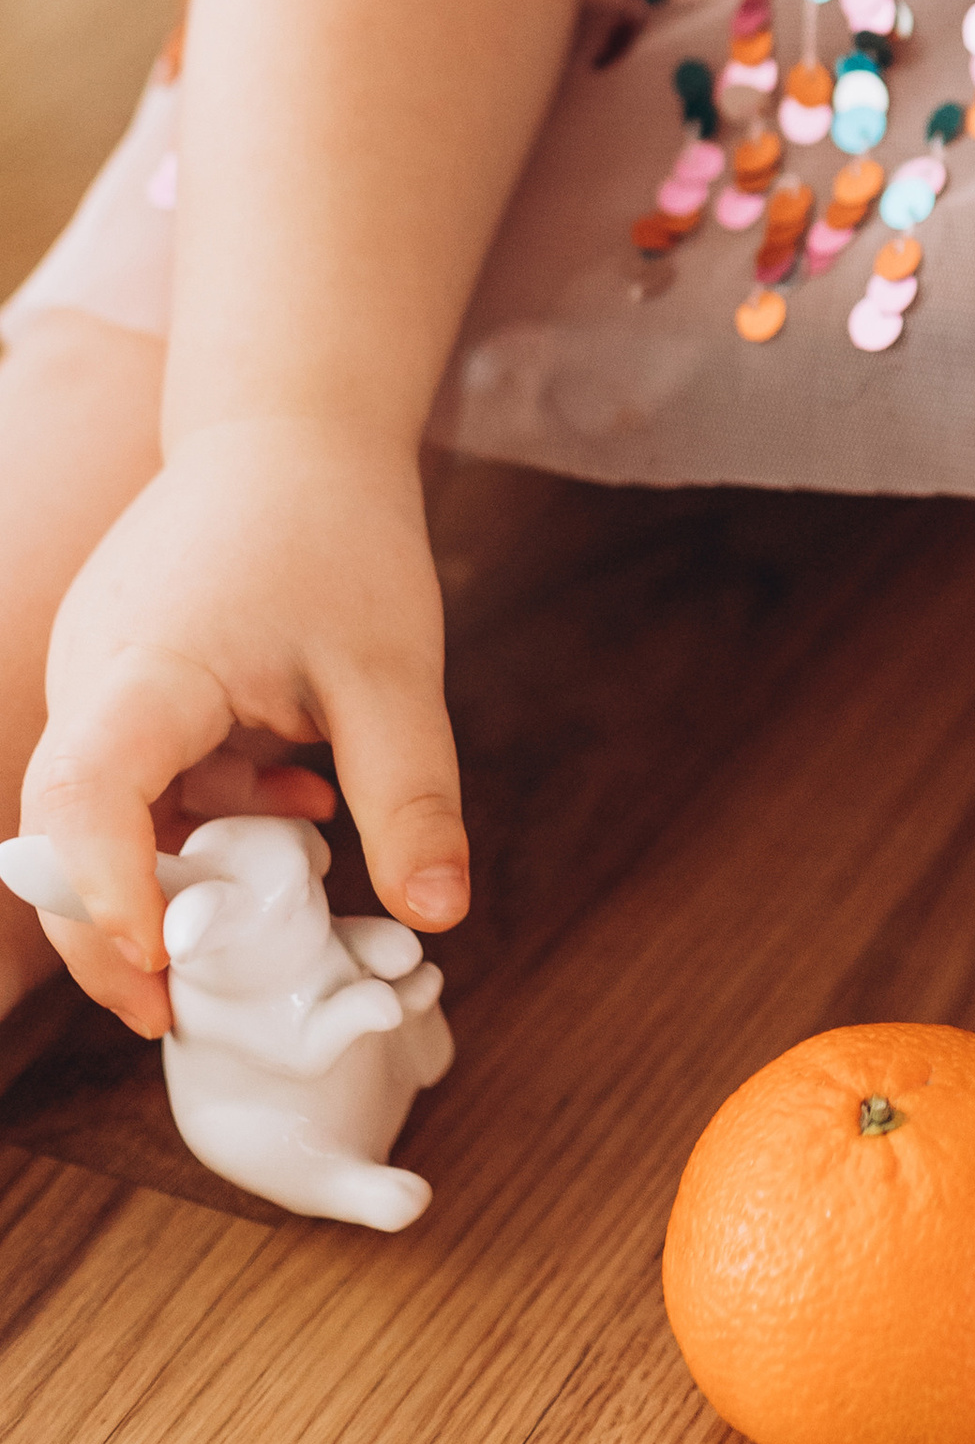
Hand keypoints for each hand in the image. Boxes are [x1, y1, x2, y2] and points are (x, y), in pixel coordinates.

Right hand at [22, 417, 465, 1036]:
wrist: (297, 427)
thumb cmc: (339, 530)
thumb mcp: (393, 672)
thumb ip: (411, 794)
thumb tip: (442, 912)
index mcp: (144, 669)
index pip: (83, 800)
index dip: (107, 898)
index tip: (161, 975)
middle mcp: (92, 681)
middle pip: (64, 835)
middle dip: (119, 930)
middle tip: (181, 1016)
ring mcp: (97, 683)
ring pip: (105, 815)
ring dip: (177, 871)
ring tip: (273, 907)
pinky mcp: (123, 687)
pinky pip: (141, 780)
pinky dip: (203, 815)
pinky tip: (295, 805)